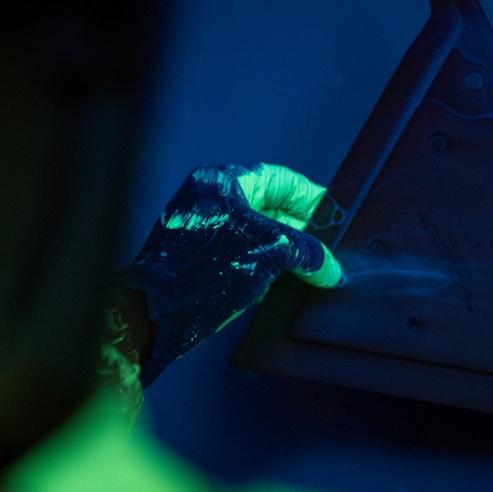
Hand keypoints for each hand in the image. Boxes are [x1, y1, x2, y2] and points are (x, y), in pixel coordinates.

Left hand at [114, 163, 341, 385]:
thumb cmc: (205, 269)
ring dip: (286, 253)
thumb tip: (328, 267)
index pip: (279, 179)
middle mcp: (211, 202)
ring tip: (314, 269)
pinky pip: (242, 258)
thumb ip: (306, 252)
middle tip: (327, 248)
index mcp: (223, 183)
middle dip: (302, 230)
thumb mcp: (271, 251)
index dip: (311, 197)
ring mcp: (203, 232)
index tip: (334, 214)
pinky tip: (286, 285)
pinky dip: (266, 269)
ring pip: (257, 236)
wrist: (159, 312)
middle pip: (270, 208)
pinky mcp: (199, 262)